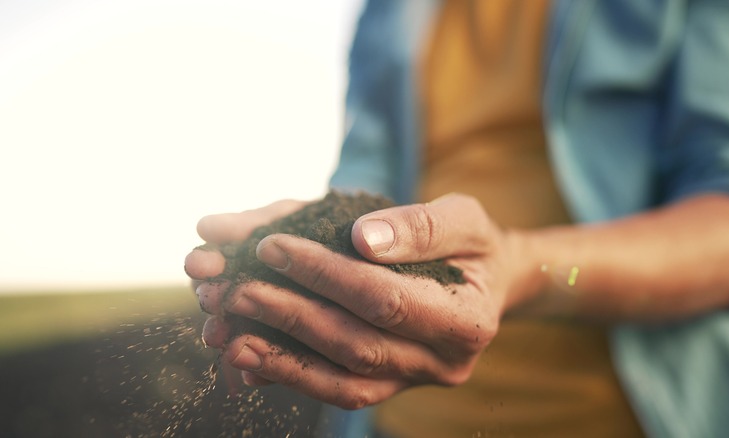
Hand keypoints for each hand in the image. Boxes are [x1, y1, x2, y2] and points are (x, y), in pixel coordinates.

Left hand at [198, 193, 535, 408]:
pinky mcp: (388, 388)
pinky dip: (289, 375)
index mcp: (466, 319)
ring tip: (225, 331)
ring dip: (279, 357)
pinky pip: (336, 391)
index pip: (386, 300)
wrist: (486, 282)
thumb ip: (421, 226)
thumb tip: (362, 237)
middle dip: (289, 314)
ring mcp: (413, 382)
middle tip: (234, 285)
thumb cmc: (473, 244)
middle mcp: (441, 363)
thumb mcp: (464, 218)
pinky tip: (247, 358)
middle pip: (356, 345)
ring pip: (340, 381)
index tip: (272, 246)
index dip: (326, 274)